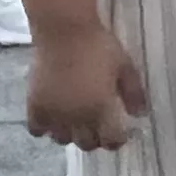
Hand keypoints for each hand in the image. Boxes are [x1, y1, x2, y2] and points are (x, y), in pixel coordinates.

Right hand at [26, 25, 147, 148]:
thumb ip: (134, 93)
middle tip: (97, 127)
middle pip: (87, 144)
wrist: (64, 31)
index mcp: (101, 109)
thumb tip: (140, 115)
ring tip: (74, 122)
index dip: (117, 140)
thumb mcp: (124, 66)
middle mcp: (77, 118)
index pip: (111, 140)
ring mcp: (54, 114)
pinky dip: (45, 128)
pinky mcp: (35, 106)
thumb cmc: (97, 46)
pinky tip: (52, 118)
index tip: (118, 134)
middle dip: (95, 139)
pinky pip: (37, 130)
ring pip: (62, 140)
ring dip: (71, 134)